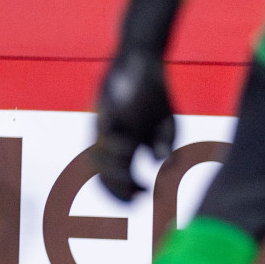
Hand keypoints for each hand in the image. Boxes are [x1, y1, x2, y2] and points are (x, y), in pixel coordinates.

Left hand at [93, 49, 175, 199]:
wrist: (143, 65)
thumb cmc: (155, 98)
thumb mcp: (166, 127)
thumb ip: (164, 147)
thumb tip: (161, 165)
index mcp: (121, 148)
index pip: (116, 177)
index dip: (124, 192)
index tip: (142, 199)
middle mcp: (108, 141)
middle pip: (102, 174)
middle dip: (117, 190)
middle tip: (136, 199)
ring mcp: (103, 127)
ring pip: (97, 159)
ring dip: (115, 174)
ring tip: (135, 182)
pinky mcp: (102, 112)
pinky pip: (102, 135)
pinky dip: (115, 147)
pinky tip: (132, 152)